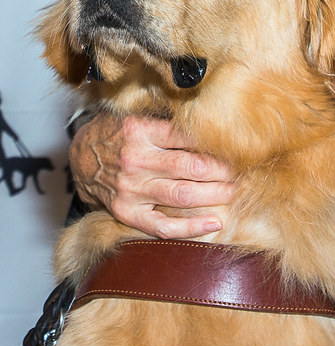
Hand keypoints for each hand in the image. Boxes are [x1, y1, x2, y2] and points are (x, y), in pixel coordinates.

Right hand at [69, 113, 234, 236]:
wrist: (80, 158)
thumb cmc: (118, 135)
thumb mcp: (138, 117)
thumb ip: (169, 121)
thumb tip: (214, 120)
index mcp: (140, 131)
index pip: (187, 137)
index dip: (217, 145)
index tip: (238, 149)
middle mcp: (136, 160)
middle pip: (191, 167)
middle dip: (223, 171)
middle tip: (243, 172)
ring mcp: (131, 189)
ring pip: (182, 195)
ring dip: (215, 195)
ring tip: (236, 192)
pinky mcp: (127, 213)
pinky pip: (163, 226)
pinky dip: (191, 227)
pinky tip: (214, 223)